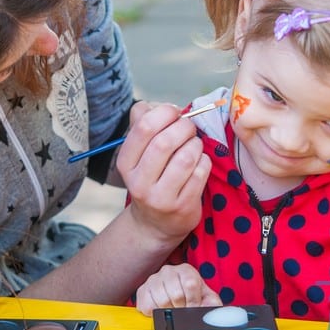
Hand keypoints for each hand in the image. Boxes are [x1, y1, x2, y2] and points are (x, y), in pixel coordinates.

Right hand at [118, 102, 210, 242]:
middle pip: (164, 141)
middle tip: (189, 129)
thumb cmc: (152, 176)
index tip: (174, 113)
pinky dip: (204, 161)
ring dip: (196, 145)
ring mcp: (160, 197)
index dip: (165, 112)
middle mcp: (138, 182)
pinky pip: (200, 172)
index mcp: (125, 162)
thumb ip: (143, 123)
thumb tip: (156, 105)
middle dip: (184, 128)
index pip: (144, 127)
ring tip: (194, 146)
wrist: (155, 223)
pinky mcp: (182, 206)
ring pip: (185, 157)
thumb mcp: (140, 153)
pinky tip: (199, 163)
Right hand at [136, 264, 221, 315]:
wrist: (176, 302)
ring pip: (161, 301)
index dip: (193, 300)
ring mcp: (153, 279)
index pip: (190, 284)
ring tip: (172, 309)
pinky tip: (160, 309)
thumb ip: (213, 305)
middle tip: (182, 309)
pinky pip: (147, 306)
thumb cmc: (193, 300)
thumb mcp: (208, 300)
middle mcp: (168, 271)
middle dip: (181, 307)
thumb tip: (214, 314)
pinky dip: (155, 313)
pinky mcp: (142, 290)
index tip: (193, 306)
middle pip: (176, 294)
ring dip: (168, 310)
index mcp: (186, 270)